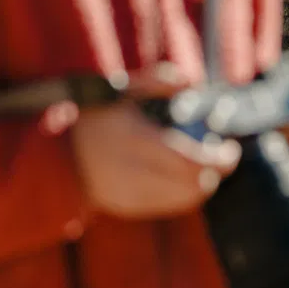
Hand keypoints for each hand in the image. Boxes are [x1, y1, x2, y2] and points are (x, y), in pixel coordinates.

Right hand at [70, 64, 239, 220]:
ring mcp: (126, 194)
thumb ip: (158, 80)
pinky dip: (180, 195)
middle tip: (221, 157)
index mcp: (134, 140)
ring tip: (202, 167)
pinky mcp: (123, 207)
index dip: (219, 160)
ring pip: (182, 201)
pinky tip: (179, 178)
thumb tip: (192, 81)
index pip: (190, 162)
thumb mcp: (123, 87)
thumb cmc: (96, 113)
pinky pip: (165, 207)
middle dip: (214, 173)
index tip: (231, 149)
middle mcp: (131, 172)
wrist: (57, 149)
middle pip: (191, 186)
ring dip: (199, 186)